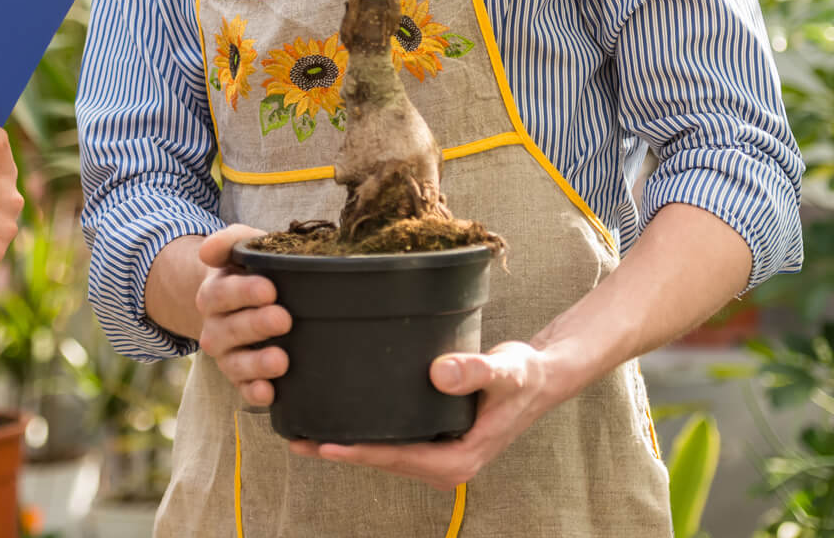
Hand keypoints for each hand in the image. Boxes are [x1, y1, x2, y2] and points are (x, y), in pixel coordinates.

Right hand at [195, 224, 288, 406]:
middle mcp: (216, 326)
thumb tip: (207, 251)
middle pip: (230, 329)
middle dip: (256, 325)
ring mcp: (227, 354)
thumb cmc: (250, 269)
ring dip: (256, 364)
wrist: (242, 301)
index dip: (244, 292)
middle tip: (283, 319)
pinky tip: (269, 393)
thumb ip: (228, 240)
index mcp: (215, 292)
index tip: (270, 289)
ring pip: (235, 364)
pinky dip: (254, 393)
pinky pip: (243, 389)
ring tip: (281, 360)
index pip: (223, 293)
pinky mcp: (240, 378)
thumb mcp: (242, 246)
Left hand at [286, 342, 560, 490]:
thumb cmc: (522, 375)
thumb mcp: (505, 370)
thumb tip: (440, 373)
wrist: (538, 378)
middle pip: (384, 461)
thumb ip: (475, 370)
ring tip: (302, 433)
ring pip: (384, 455)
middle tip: (296, 438)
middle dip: (342, 452)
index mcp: (459, 459)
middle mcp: (446, 464)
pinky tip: (337, 420)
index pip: (399, 458)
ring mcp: (438, 455)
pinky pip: (392, 443)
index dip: (361, 452)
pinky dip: (365, 434)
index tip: (324, 445)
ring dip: (347, 444)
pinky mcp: (433, 440)